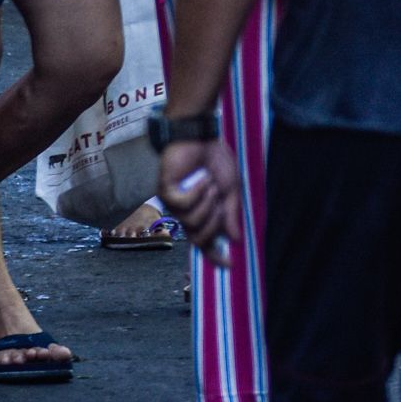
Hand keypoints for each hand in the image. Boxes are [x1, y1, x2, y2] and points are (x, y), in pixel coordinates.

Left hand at [159, 129, 243, 264]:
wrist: (200, 136)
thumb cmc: (215, 161)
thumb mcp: (231, 190)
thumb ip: (231, 215)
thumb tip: (235, 239)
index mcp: (204, 215)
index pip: (207, 244)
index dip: (217, 257)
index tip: (229, 265)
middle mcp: (187, 214)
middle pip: (200, 238)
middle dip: (214, 222)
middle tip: (220, 201)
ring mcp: (175, 205)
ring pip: (192, 222)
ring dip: (206, 202)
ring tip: (208, 182)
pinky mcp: (165, 193)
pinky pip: (183, 204)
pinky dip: (196, 191)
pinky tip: (201, 178)